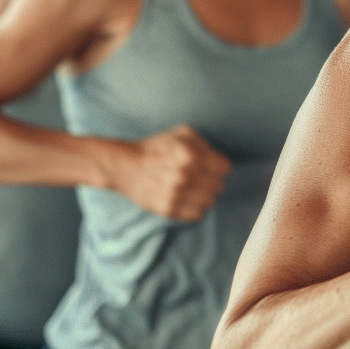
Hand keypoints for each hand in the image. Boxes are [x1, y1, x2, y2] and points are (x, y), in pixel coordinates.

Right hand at [112, 125, 231, 221]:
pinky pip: (197, 215)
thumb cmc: (157, 147)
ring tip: (192, 188)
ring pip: (210, 202)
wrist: (124, 166)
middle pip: (219, 186)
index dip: (218, 166)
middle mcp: (186, 175)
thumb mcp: (182, 133)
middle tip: (200, 177)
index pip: (225, 168)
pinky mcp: (169, 209)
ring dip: (204, 195)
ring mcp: (177, 194)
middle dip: (212, 180)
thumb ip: (205, 144)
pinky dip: (194, 208)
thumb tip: (219, 161)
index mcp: (191, 154)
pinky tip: (185, 198)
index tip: (210, 166)